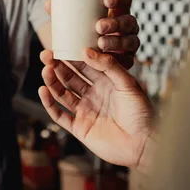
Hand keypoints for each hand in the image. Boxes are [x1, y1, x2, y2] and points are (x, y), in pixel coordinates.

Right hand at [38, 48, 153, 168]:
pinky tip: (43, 91)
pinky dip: (50, 104)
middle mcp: (94, 95)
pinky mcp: (79, 128)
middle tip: (46, 54)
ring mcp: (85, 111)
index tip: (60, 45)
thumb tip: (86, 50)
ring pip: (63, 93)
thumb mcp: (128, 83)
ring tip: (45, 69)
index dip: (71, 56)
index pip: (84, 65)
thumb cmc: (142, 114)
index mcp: (106, 82)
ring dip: (52, 81)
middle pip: (70, 78)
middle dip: (58, 66)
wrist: (145, 144)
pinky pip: (60, 115)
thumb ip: (108, 65)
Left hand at [44, 0, 139, 69]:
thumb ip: (61, 13)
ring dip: (116, 41)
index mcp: (117, 11)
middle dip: (116, 23)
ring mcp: (129, 44)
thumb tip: (48, 4)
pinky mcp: (127, 61)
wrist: (82, 58)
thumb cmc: (79, 32)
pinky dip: (118, 60)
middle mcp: (126, 27)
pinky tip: (107, 59)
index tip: (105, 0)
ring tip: (100, 43)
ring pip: (131, 41)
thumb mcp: (72, 22)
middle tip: (98, 26)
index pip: (125, 0)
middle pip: (129, 21)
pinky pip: (128, 60)